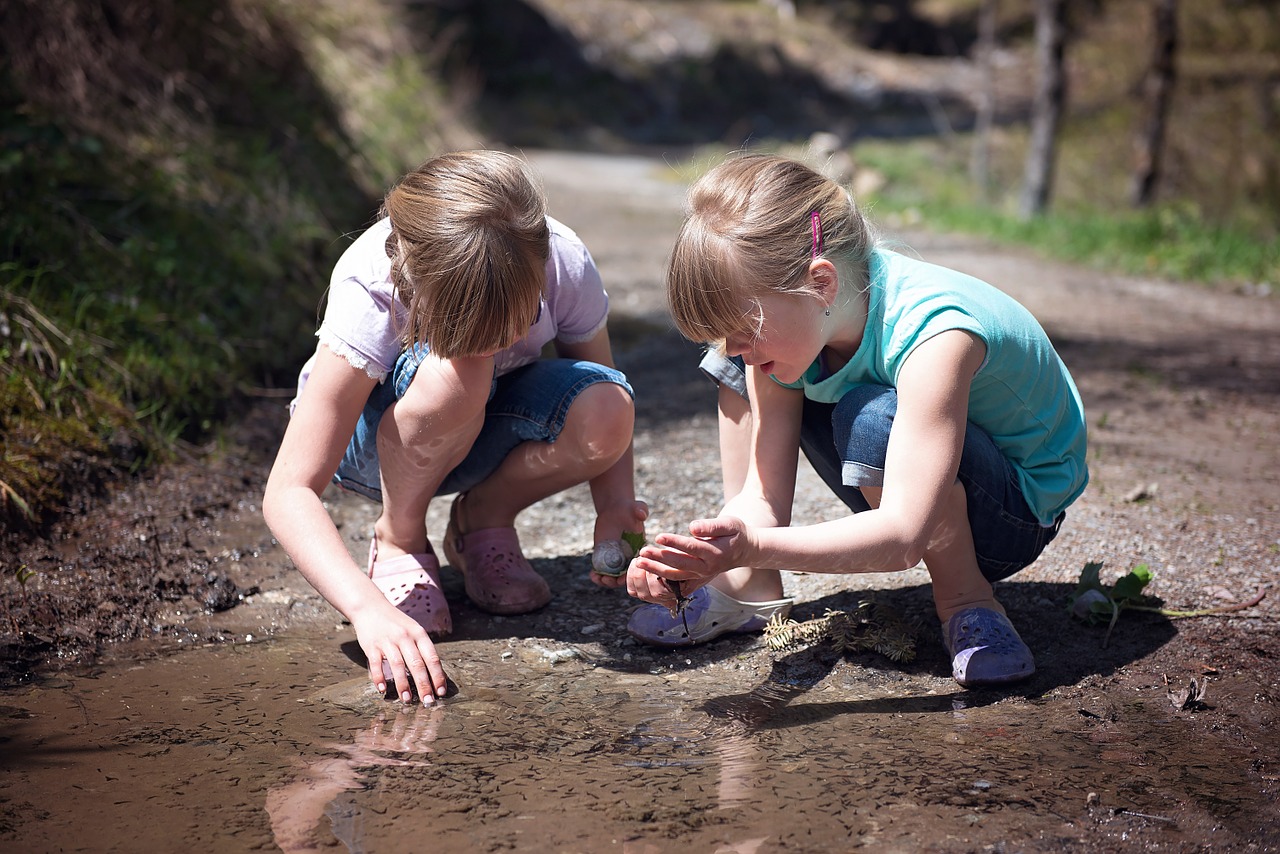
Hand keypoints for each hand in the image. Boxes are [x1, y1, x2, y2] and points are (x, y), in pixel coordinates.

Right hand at [352, 605, 448, 704]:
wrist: (371, 606)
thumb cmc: (396, 623)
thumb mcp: (413, 630)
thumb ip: (422, 649)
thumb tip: (435, 674)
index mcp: (419, 634)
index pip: (432, 657)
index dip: (438, 676)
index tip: (441, 692)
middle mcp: (405, 637)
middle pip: (417, 664)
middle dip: (423, 685)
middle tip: (427, 702)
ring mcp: (388, 641)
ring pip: (398, 666)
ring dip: (403, 685)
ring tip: (407, 700)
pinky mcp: (372, 645)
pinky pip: (376, 664)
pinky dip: (379, 678)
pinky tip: (383, 690)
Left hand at [589, 498, 648, 588]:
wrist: (616, 509)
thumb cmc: (630, 509)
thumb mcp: (637, 507)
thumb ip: (641, 510)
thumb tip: (642, 514)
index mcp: (639, 551)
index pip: (638, 568)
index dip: (631, 575)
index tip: (623, 576)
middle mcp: (628, 558)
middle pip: (624, 576)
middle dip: (616, 581)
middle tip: (607, 580)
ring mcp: (616, 559)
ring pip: (612, 577)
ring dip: (605, 581)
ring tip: (597, 578)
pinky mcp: (604, 557)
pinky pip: (602, 571)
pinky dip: (597, 575)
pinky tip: (592, 574)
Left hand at [626, 516, 751, 604]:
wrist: (745, 551)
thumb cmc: (736, 533)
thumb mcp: (729, 524)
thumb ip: (711, 526)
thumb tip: (692, 527)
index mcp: (716, 553)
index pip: (692, 548)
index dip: (675, 542)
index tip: (659, 536)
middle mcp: (708, 568)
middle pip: (680, 564)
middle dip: (659, 559)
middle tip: (642, 552)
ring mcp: (702, 576)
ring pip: (676, 575)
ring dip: (656, 569)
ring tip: (639, 562)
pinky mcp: (696, 578)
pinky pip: (677, 580)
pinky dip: (662, 576)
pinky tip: (648, 570)